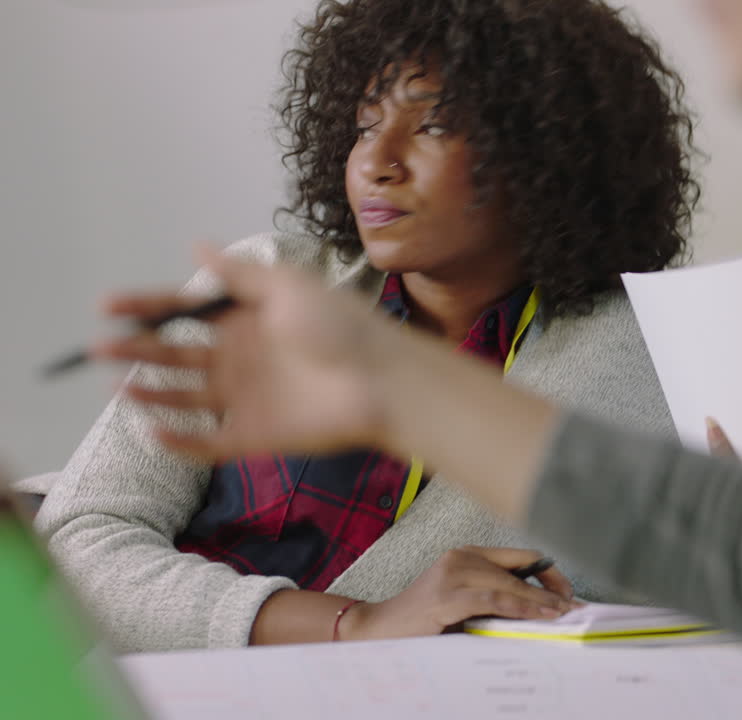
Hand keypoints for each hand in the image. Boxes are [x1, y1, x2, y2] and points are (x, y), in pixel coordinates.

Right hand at [97, 245, 562, 523]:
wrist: (383, 380)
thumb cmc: (342, 326)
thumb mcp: (288, 287)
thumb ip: (240, 273)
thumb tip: (199, 244)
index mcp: (247, 320)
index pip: (186, 311)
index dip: (147, 308)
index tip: (108, 305)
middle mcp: (241, 358)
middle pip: (175, 355)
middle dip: (136, 350)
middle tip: (100, 347)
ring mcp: (246, 398)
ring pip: (183, 398)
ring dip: (150, 392)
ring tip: (120, 384)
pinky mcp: (254, 436)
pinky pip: (206, 442)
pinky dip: (177, 440)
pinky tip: (152, 429)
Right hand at [342, 547, 575, 641]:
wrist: (377, 631)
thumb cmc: (422, 622)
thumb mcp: (462, 603)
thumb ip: (492, 598)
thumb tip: (539, 610)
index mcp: (467, 554)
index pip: (520, 556)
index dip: (548, 573)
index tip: (567, 593)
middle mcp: (462, 557)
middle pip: (519, 571)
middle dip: (550, 591)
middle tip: (574, 609)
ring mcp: (453, 574)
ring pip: (509, 585)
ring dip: (539, 602)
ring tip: (562, 615)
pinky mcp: (447, 596)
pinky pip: (492, 600)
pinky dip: (518, 608)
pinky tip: (536, 617)